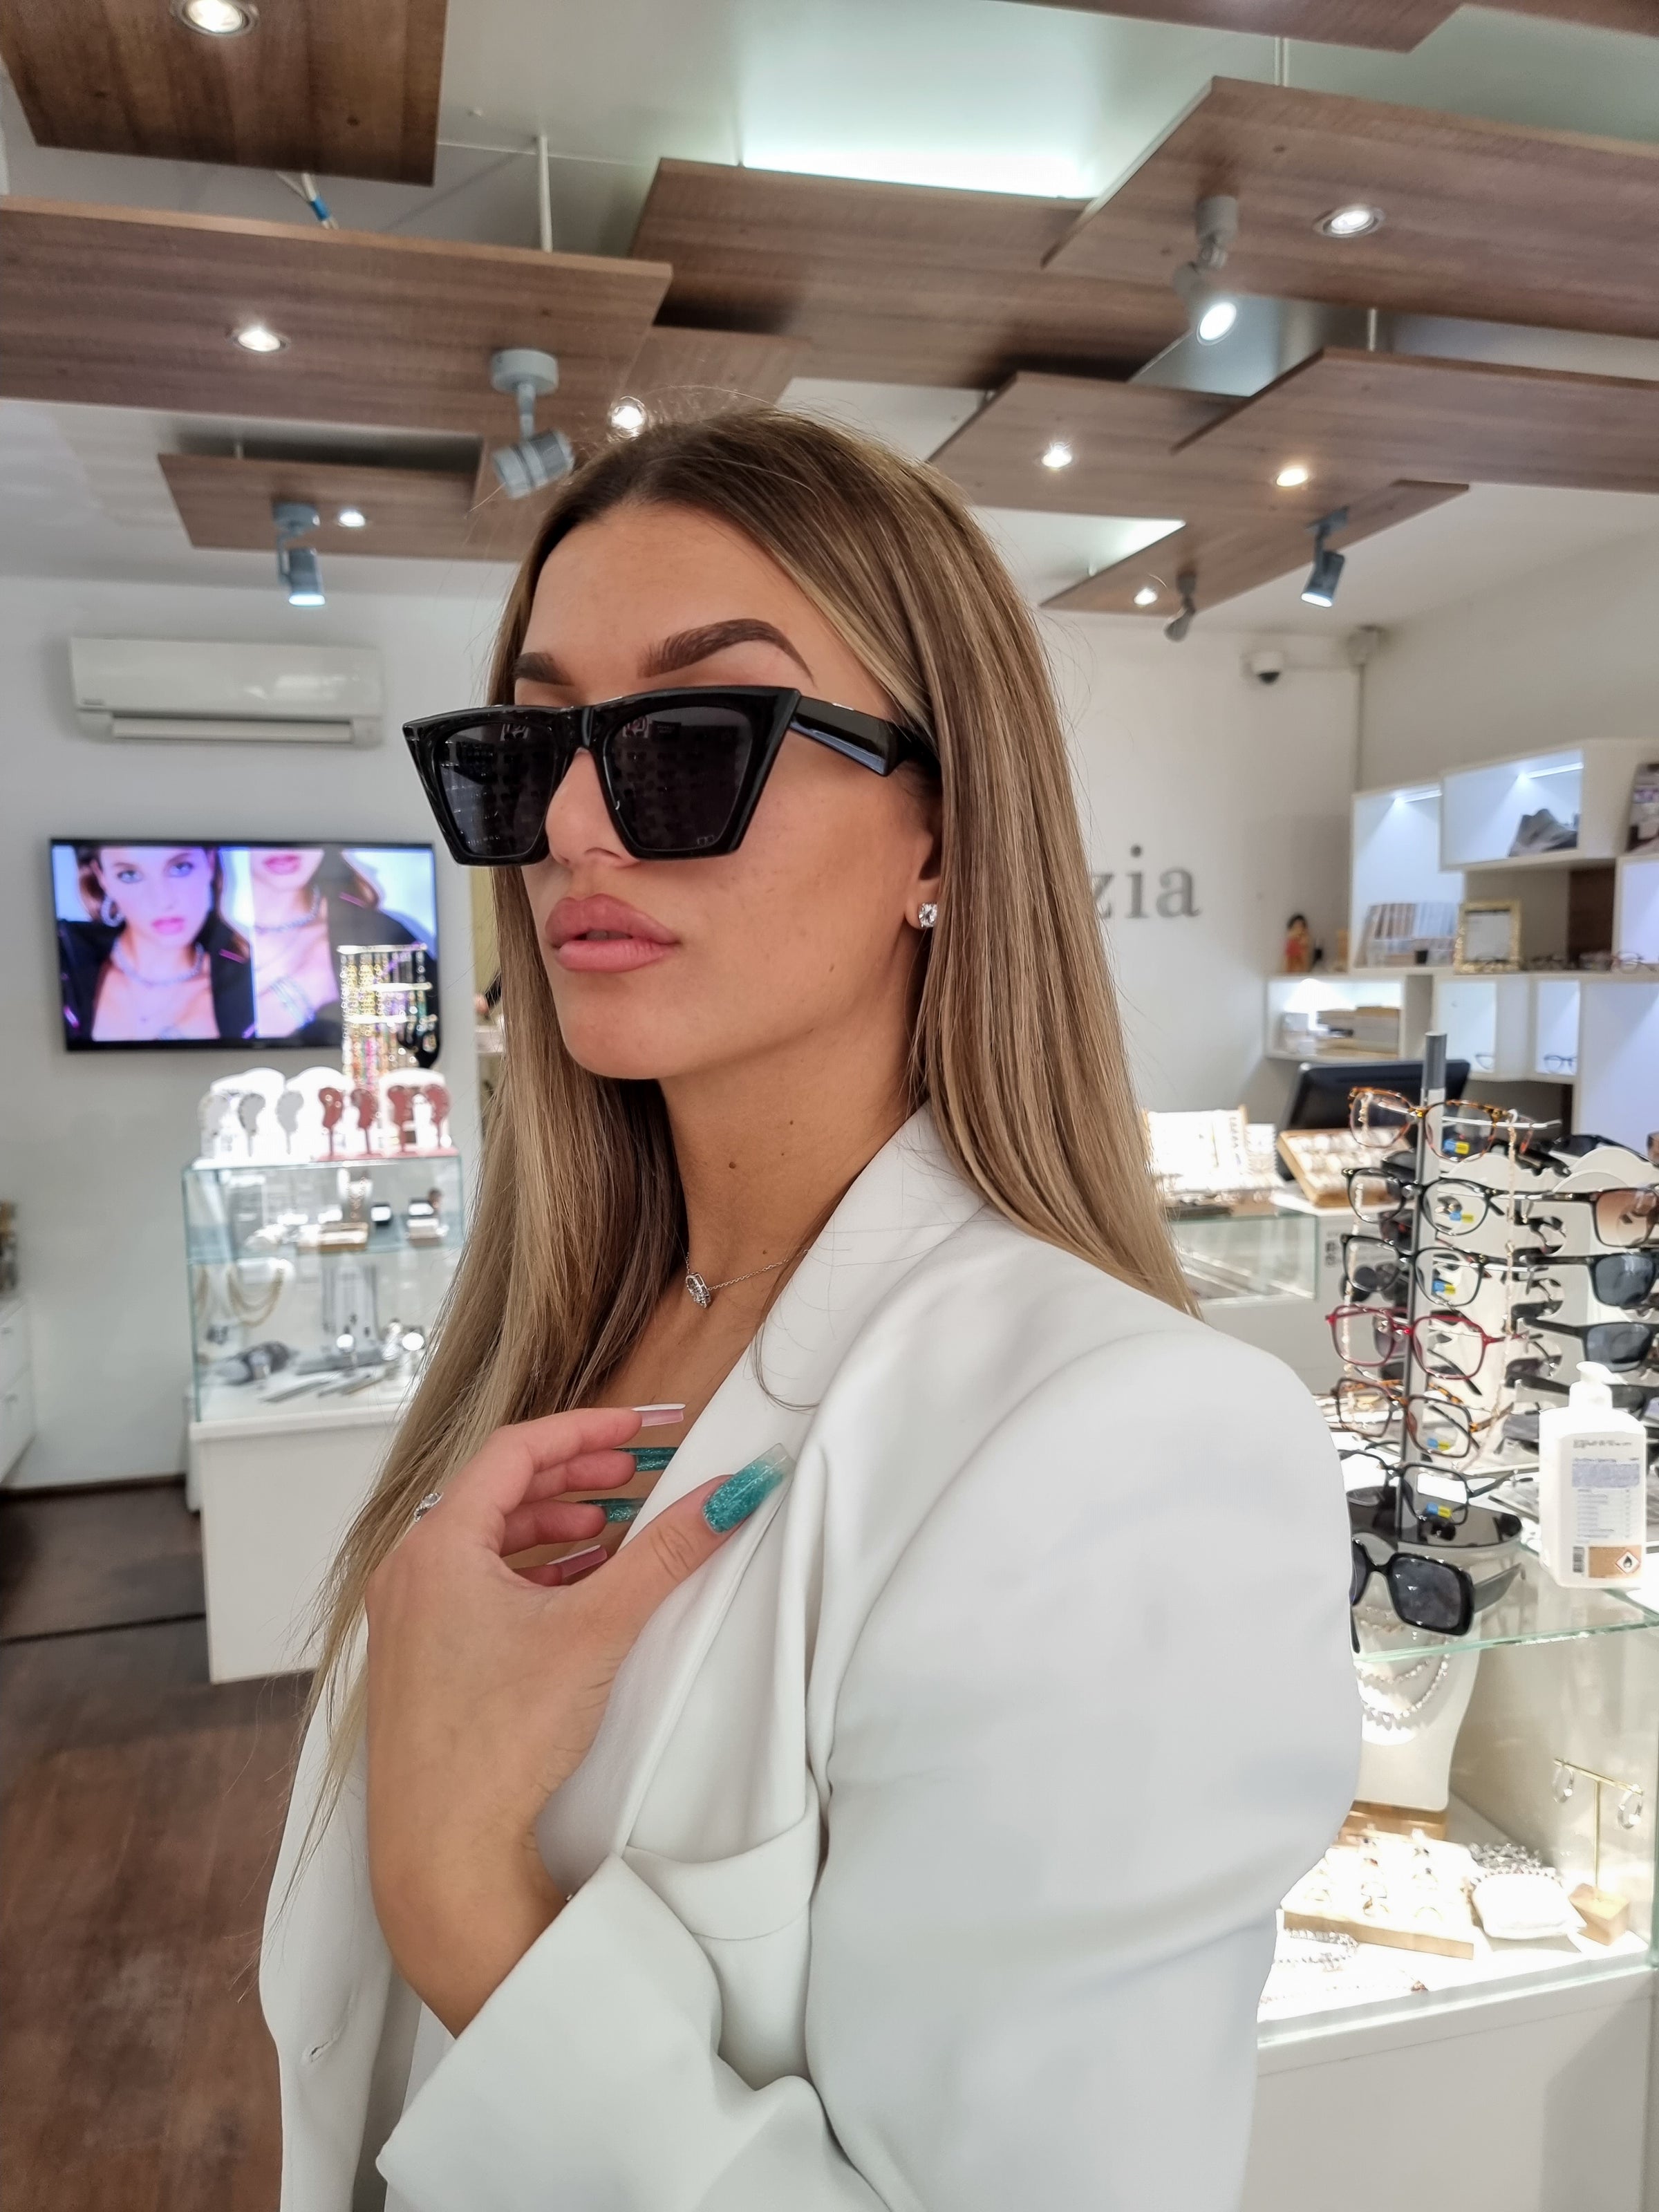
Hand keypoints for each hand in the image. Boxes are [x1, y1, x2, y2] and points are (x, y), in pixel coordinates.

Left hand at [364, 1405, 784, 2035]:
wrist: (442, 1853)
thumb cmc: (498, 1739)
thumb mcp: (597, 1630)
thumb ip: (668, 1554)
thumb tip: (735, 1492)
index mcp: (435, 1546)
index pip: (515, 1451)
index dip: (586, 1428)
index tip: (643, 1426)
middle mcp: (409, 1573)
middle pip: (498, 1492)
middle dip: (575, 1476)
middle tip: (636, 1474)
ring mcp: (407, 1621)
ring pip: (487, 1543)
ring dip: (555, 1528)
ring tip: (616, 1533)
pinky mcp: (418, 1663)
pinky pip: (476, 1589)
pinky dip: (531, 1575)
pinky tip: (580, 1593)